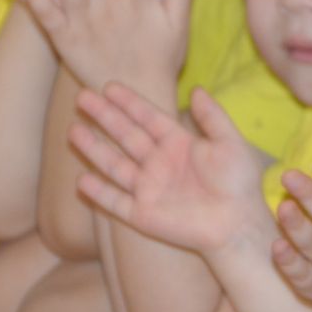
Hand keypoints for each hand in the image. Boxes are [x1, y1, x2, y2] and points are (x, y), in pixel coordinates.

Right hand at [70, 81, 269, 257]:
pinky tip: (81, 179)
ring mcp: (148, 189)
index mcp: (178, 144)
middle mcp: (158, 164)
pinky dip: (99, 192)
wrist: (237, 224)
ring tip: (73, 131)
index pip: (148, 118)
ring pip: (115, 165)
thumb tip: (196, 88)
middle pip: (126, 136)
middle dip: (104, 118)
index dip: (129, 103)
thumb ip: (212, 117)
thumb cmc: (238, 183)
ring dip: (94, 149)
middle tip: (82, 97)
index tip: (109, 86)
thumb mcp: (230, 143)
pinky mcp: (142, 215)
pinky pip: (115, 202)